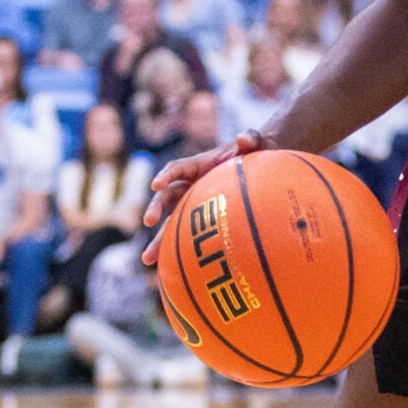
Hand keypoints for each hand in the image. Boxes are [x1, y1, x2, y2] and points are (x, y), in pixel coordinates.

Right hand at [140, 130, 270, 263]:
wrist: (259, 163)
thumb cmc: (255, 152)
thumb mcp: (255, 143)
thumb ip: (251, 138)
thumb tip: (244, 138)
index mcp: (199, 165)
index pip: (178, 168)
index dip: (167, 175)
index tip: (157, 184)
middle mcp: (190, 184)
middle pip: (168, 197)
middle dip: (156, 208)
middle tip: (148, 221)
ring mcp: (193, 202)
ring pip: (171, 222)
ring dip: (158, 239)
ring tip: (148, 259)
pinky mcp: (199, 218)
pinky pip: (186, 234)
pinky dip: (177, 250)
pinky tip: (170, 269)